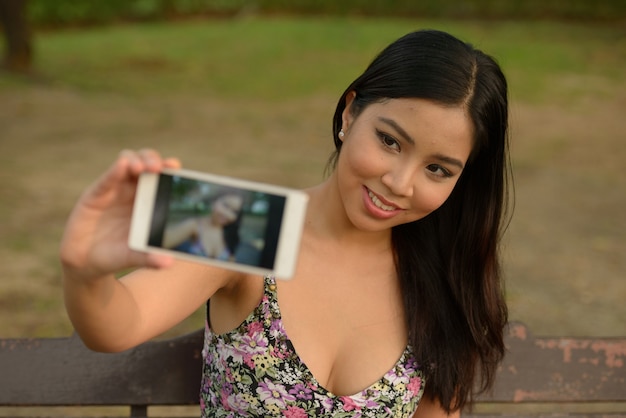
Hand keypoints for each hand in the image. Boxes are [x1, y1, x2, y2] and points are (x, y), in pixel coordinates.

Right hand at [60, 149, 180, 280]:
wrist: (86, 264)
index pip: (161, 177)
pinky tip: (122, 166)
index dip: (169, 168)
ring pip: (127, 162)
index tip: (176, 167)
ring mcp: (114, 190)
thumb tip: (168, 263)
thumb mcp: (134, 257)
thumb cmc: (116, 255)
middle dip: (153, 160)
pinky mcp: (95, 195)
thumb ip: (149, 258)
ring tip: (143, 169)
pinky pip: (107, 179)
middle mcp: (133, 191)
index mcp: (149, 202)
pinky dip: (115, 171)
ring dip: (137, 160)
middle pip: (146, 163)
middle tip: (159, 167)